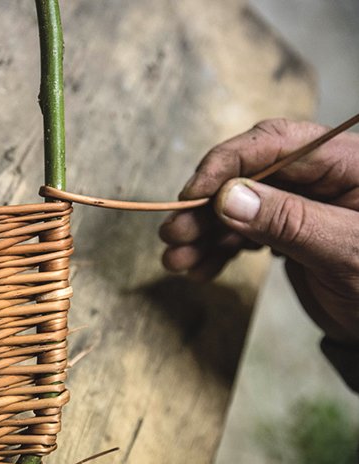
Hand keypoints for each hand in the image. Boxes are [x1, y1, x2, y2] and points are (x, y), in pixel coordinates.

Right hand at [159, 118, 358, 347]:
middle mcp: (320, 178)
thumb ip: (289, 221)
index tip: (192, 195)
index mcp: (346, 163)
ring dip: (204, 234)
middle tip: (174, 234)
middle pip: (248, 176)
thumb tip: (227, 197)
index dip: (226, 163)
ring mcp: (302, 205)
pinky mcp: (291, 232)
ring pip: (239, 207)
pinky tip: (200, 269)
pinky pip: (246, 233)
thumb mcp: (343, 251)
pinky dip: (220, 250)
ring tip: (176, 261)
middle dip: (206, 207)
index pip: (275, 142)